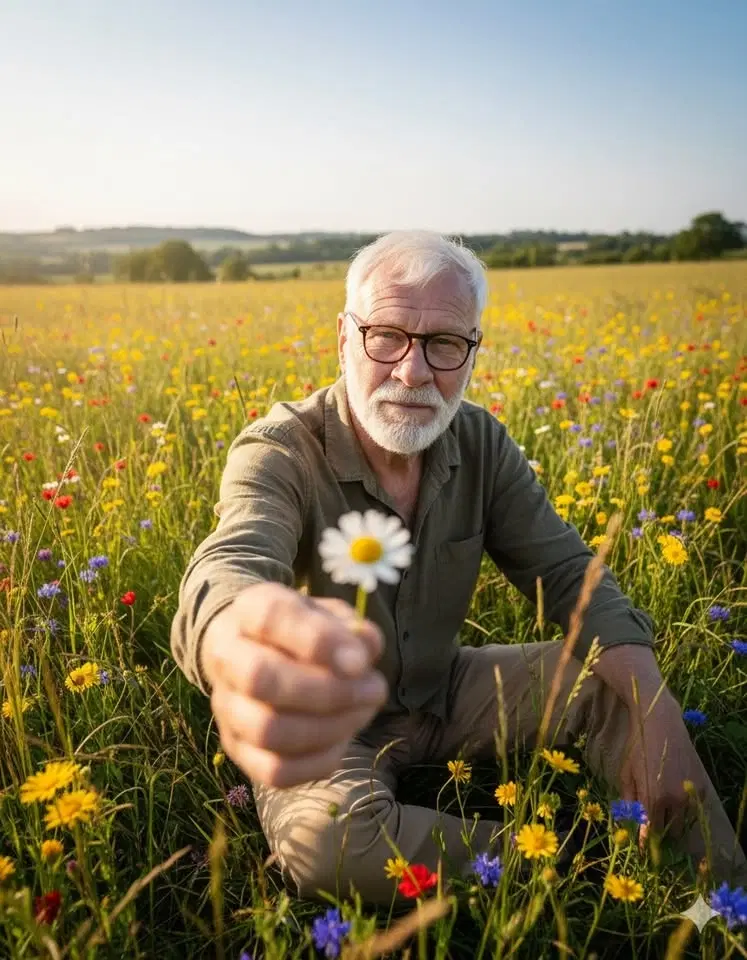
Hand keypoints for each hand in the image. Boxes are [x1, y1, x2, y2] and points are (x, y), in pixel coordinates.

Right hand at [202, 582, 388, 787]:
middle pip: (261, 679)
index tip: (362, 661)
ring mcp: (226, 707)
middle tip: (375, 690)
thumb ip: (350, 629)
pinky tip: (342, 739)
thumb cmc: (304, 630)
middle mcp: (226, 657)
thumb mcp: (330, 614)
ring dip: (329, 727)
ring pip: (267, 730)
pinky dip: (318, 761)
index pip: (271, 617)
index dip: (318, 641)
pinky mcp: (238, 748)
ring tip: (364, 712)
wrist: (260, 651)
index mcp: (248, 610)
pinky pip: (275, 770)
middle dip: (328, 692)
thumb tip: (362, 655)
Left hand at [621, 689, 707, 842]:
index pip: (651, 832)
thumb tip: (629, 823)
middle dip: (661, 832)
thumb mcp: (626, 774)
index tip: (643, 852)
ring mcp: (690, 793)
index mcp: (653, 798)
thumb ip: (630, 802)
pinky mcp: (701, 786)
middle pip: (670, 830)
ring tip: (663, 811)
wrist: (660, 723)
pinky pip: (694, 807)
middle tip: (653, 827)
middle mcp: (674, 800)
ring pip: (684, 820)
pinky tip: (675, 796)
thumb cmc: (637, 747)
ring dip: (674, 821)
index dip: (646, 843)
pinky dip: (685, 808)